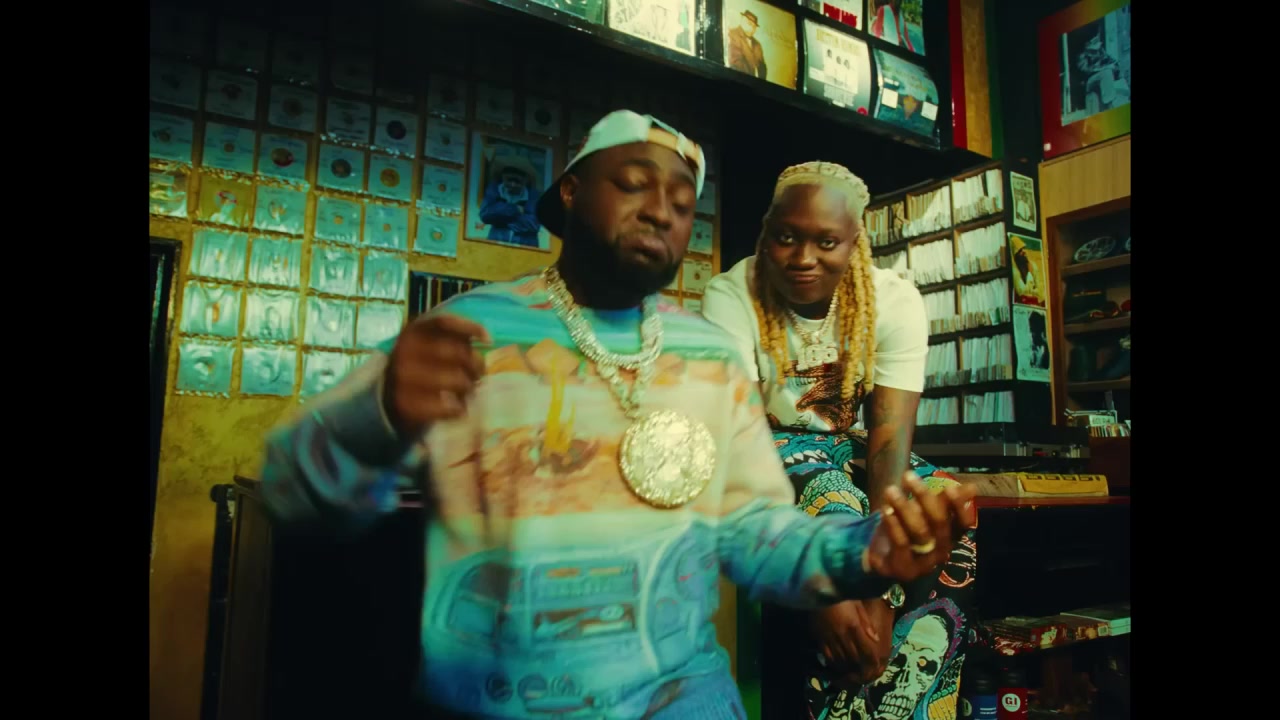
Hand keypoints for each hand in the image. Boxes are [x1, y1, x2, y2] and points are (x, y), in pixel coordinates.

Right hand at [383, 313, 490, 436]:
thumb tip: (486, 340)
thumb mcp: (429, 344)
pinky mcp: (406, 404)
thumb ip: (453, 338)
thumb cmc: (420, 367)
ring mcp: (403, 378)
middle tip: (478, 374)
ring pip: (456, 379)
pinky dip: (459, 408)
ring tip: (467, 392)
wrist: (386, 399)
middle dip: (476, 365)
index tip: (488, 340)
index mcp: (412, 332)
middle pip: (458, 352)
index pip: (445, 322)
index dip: (470, 328)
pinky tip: (459, 408)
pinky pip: (447, 406)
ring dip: (469, 387)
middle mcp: (405, 351)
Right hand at [811, 599, 894, 685]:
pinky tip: (837, 664)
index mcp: (854, 626)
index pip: (865, 648)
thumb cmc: (840, 596)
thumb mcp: (857, 605)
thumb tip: (876, 638)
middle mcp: (842, 634)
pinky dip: (833, 662)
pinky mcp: (819, 637)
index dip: (871, 659)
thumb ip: (866, 623)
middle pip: (854, 656)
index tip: (875, 665)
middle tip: (864, 672)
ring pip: (840, 658)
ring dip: (848, 666)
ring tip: (852, 670)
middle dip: (860, 666)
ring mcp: (829, 637)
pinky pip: (826, 654)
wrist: (818, 590)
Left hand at [862, 474, 975, 583]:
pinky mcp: (905, 569)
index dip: (959, 506)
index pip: (963, 523)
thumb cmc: (907, 531)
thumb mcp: (923, 513)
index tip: (950, 487)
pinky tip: (885, 510)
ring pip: (919, 531)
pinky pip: (902, 544)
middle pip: (939, 522)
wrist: (882, 557)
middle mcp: (942, 551)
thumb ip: (943, 501)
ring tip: (890, 490)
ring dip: (904, 507)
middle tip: (908, 476)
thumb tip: (971, 487)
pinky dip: (893, 525)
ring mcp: (924, 563)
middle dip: (924, 497)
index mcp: (950, 536)